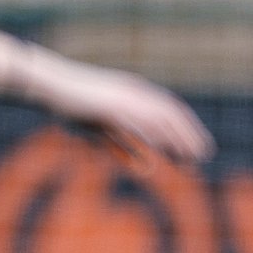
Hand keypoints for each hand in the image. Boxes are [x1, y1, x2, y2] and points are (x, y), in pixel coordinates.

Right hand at [31, 57, 214, 164]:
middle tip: (204, 156)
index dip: (188, 128)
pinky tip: (161, 150)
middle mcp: (135, 92)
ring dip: (175, 138)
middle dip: (189, 136)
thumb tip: (145, 169)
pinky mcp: (109, 106)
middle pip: (170, 114)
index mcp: (137, 92)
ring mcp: (123, 98)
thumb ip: (124, 148)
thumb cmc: (73, 105)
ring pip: (157, 119)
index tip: (200, 146)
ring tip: (189, 157)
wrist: (48, 82)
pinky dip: (150, 136)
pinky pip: (135, 122)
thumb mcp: (103, 129)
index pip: (171, 109)